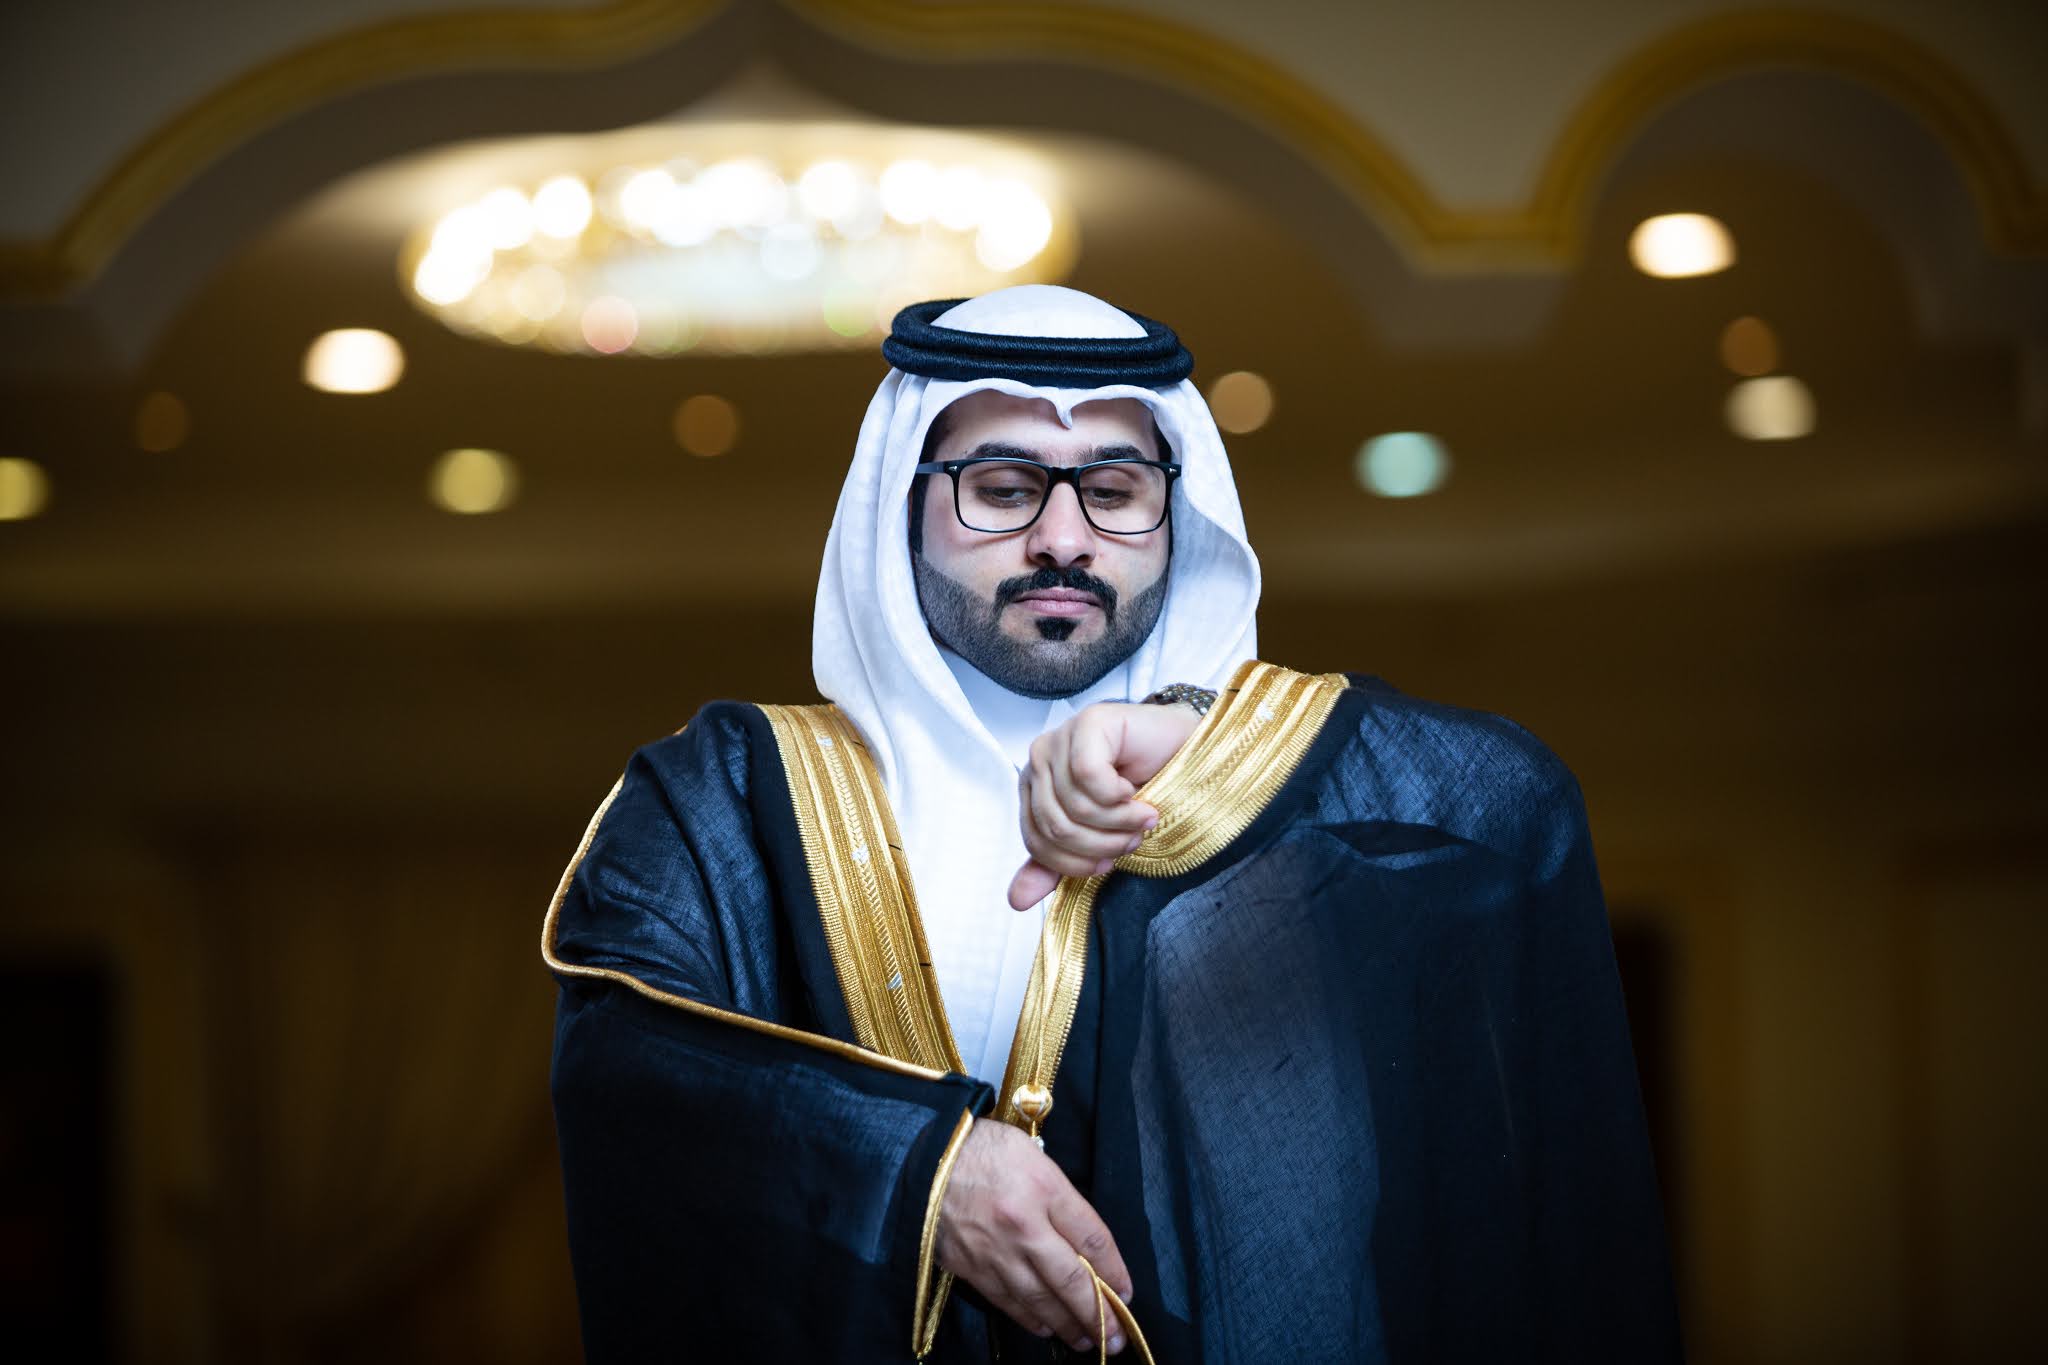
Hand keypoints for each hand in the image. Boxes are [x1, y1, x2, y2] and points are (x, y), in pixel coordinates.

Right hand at [936, 1119, 1133, 1352]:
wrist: (924, 1157)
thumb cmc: (983, 1148)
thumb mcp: (1033, 1155)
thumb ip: (1060, 1197)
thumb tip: (1085, 1242)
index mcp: (1043, 1187)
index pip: (1092, 1237)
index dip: (1114, 1270)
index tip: (1126, 1292)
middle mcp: (1023, 1224)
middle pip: (1071, 1278)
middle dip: (1098, 1313)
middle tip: (1116, 1337)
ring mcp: (995, 1249)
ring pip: (1040, 1298)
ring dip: (1068, 1324)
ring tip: (1088, 1340)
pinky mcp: (970, 1266)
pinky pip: (1007, 1300)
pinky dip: (1031, 1319)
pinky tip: (1047, 1328)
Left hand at [1008, 701, 1203, 909]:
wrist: (1184, 754)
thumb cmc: (1142, 792)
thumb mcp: (1095, 837)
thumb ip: (1055, 866)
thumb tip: (1016, 901)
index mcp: (1033, 787)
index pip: (1036, 841)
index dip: (1073, 863)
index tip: (1108, 863)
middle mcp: (1039, 760)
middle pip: (1055, 825)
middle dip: (1100, 844)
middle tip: (1133, 838)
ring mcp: (1061, 737)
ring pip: (1075, 805)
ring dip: (1118, 822)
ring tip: (1143, 818)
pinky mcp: (1088, 723)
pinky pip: (1090, 776)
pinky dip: (1118, 796)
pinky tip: (1135, 791)